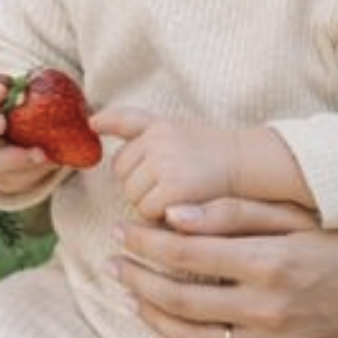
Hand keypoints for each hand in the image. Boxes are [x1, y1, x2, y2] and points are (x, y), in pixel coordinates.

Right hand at [0, 72, 60, 202]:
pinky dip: (32, 173)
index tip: (2, 90)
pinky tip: (49, 163)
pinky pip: (12, 179)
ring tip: (40, 154)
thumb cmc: (22, 113)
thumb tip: (38, 82)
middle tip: (2, 123)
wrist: (16, 148)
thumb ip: (30, 90)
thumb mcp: (26, 100)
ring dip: (14, 159)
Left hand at [93, 106, 235, 222]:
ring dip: (151, 205)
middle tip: (174, 186)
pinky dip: (162, 216)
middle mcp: (158, 142)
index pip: (120, 162)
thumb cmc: (206, 149)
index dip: (139, 174)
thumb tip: (90, 120)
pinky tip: (184, 207)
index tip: (164, 173)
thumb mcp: (167, 125)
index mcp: (155, 126)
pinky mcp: (176, 189)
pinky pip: (149, 212)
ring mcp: (167, 165)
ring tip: (180, 196)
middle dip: (143, 190)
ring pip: (134, 198)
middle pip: (124, 182)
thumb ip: (128, 121)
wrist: (247, 164)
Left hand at [114, 208, 337, 337]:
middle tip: (112, 261)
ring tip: (131, 293)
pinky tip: (167, 329)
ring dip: (152, 317)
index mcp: (272, 262)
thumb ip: (235, 213)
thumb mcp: (299, 216)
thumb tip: (174, 213)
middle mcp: (269, 309)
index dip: (145, 241)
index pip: (186, 253)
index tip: (120, 229)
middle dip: (137, 279)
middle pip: (179, 300)